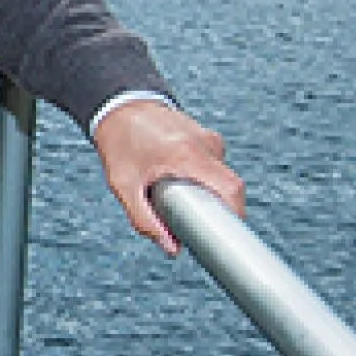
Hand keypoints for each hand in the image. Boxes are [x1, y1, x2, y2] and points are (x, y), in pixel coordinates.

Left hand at [91, 99, 243, 256]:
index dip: (236, 216)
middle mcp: (206, 144)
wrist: (119, 106)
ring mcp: (209, 138)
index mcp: (188, 155)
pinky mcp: (208, 138)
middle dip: (217, 210)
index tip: (227, 236)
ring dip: (207, 193)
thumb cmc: (120, 145)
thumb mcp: (124, 186)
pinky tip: (178, 179)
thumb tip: (173, 249)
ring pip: (221, 178)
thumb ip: (144, 219)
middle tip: (193, 222)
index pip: (231, 190)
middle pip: (230, 188)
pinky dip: (203, 180)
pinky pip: (215, 167)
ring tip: (176, 193)